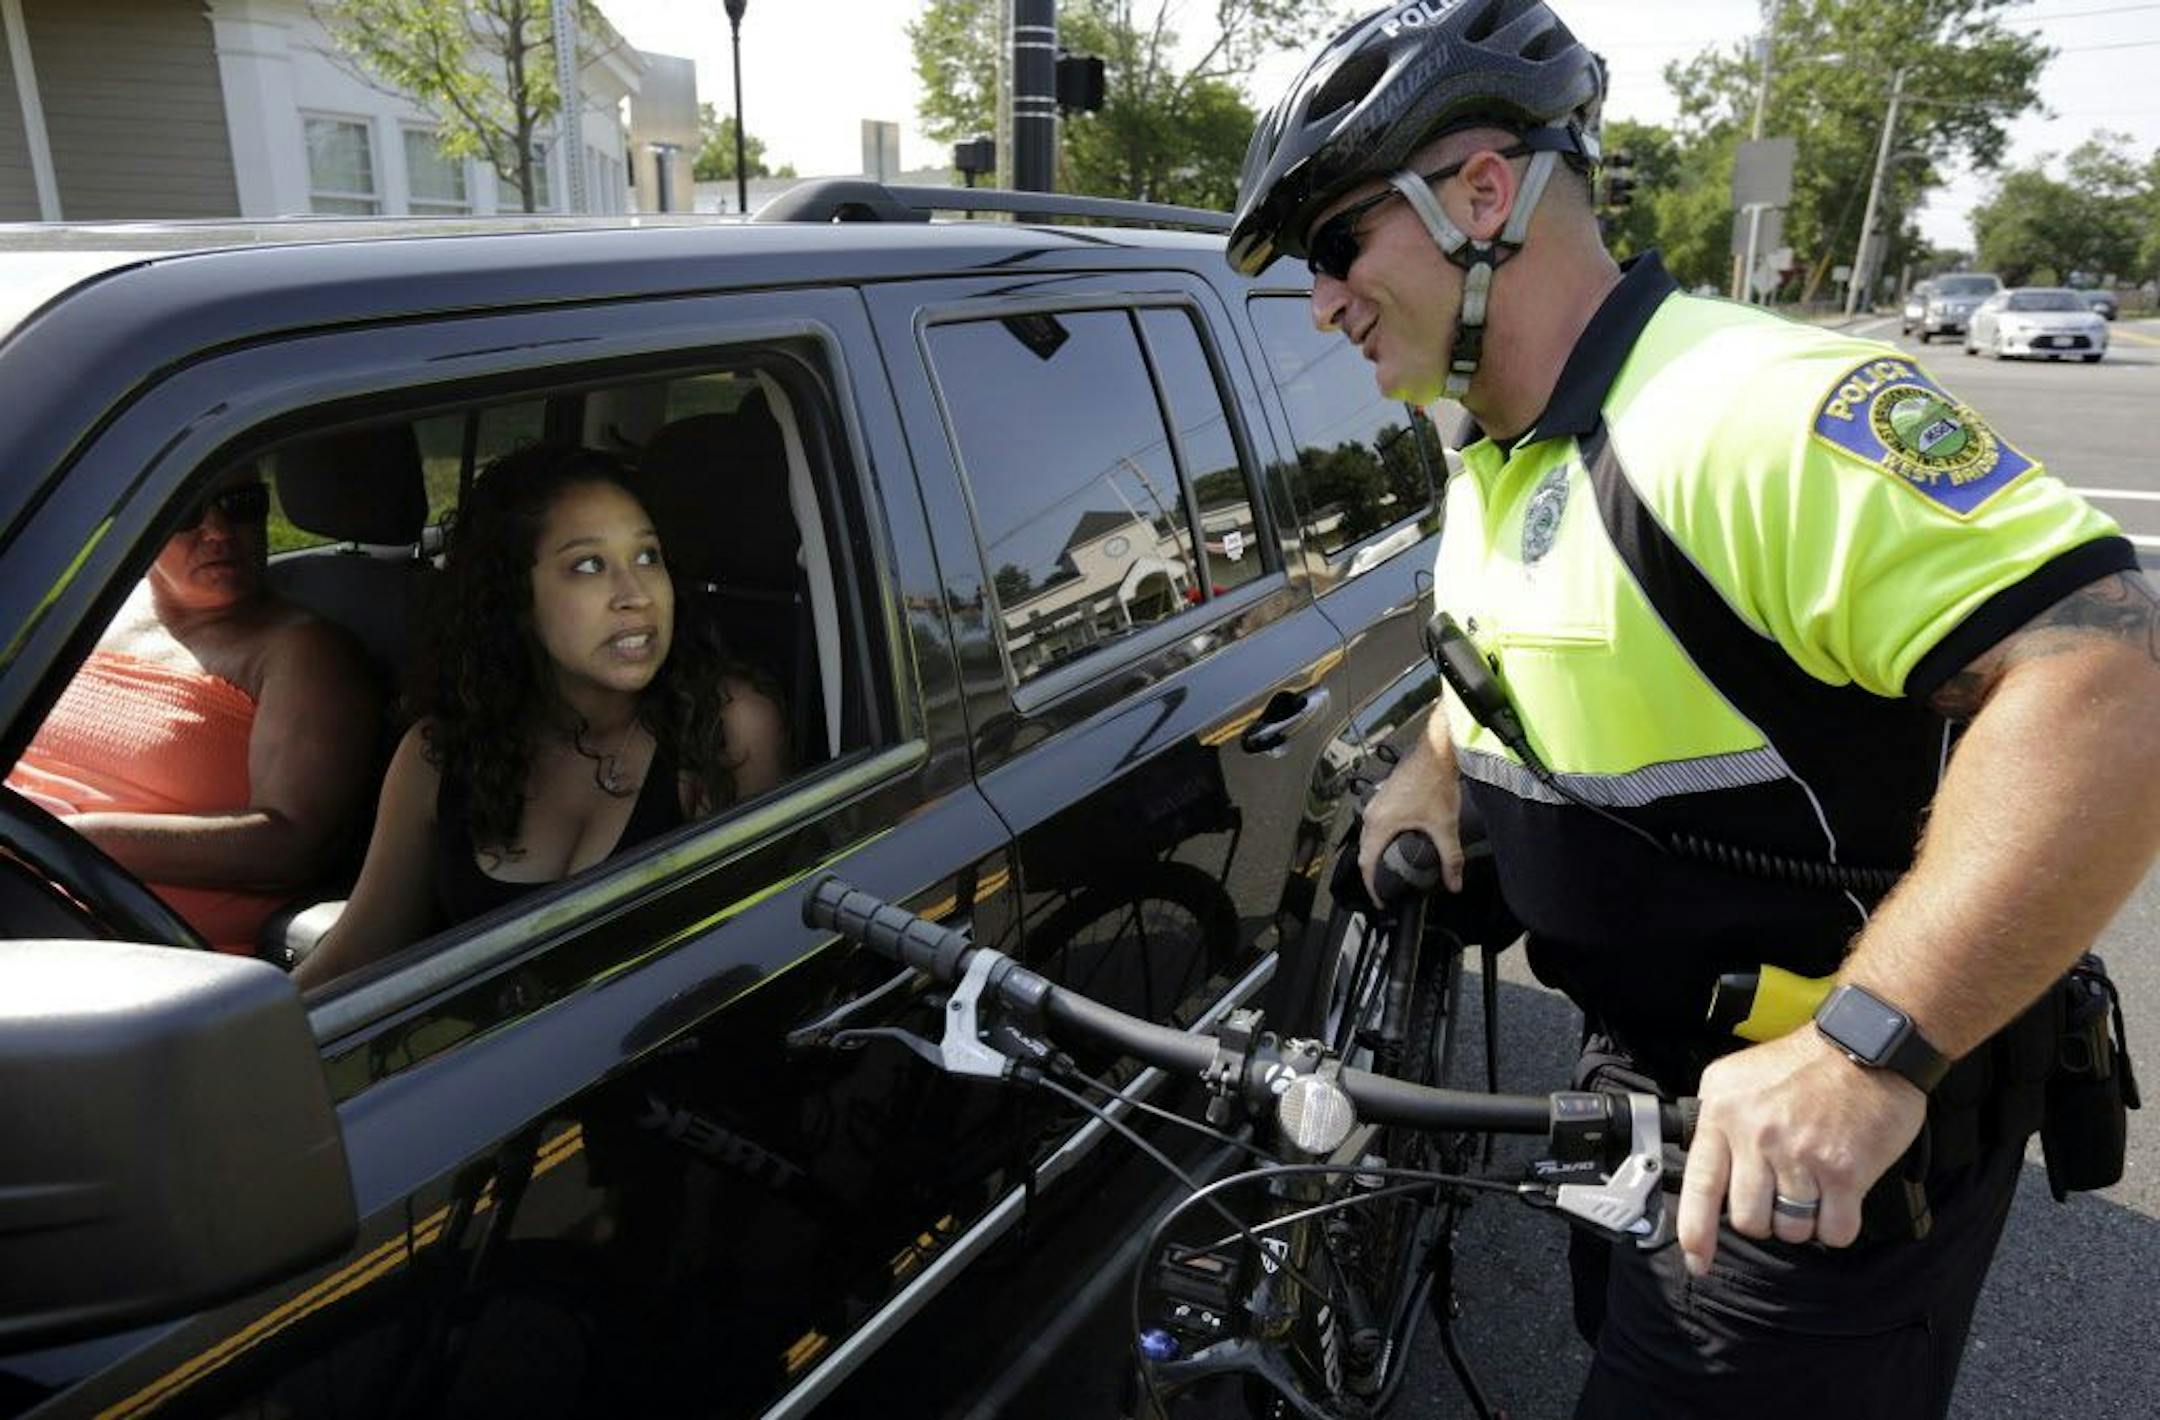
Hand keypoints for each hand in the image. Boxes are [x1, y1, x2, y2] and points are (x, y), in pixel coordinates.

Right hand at [1356, 741, 1464, 899]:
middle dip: (1373, 873)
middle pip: (1364, 851)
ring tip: (1391, 869)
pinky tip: (1398, 841)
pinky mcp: (1384, 796)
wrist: (1436, 751)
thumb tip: (1454, 883)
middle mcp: (1372, 814)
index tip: (1380, 900)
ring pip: (1369, 837)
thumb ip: (1450, 858)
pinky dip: (1381, 839)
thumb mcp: (1444, 825)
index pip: (1366, 863)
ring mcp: (1376, 803)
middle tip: (1386, 889)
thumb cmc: (1435, 781)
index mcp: (1379, 823)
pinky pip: (1376, 824)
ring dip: (1377, 854)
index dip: (1372, 886)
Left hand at [1676, 1027, 1926, 1273]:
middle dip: (1765, 1218)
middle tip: (1782, 1195)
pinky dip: (1838, 1225)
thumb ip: (1719, 1123)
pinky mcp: (1844, 1171)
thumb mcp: (1738, 1078)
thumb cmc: (1803, 1064)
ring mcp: (1800, 1155)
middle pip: (1749, 1219)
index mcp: (1724, 1113)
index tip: (1697, 1260)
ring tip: (1814, 1186)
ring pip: (1792, 1229)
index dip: (1695, 1231)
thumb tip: (1707, 1175)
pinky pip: (1835, 1231)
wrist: (1866, 1044)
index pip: (1700, 1184)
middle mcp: (1757, 1136)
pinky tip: (1841, 1198)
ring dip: (1804, 1221)